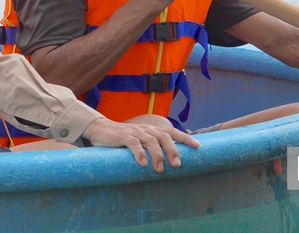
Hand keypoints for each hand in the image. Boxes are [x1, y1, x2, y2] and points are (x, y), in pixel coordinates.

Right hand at [81, 117, 198, 171]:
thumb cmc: (124, 138)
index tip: (197, 147)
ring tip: (159, 169)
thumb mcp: (141, 140)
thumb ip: (152, 147)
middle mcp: (146, 129)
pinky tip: (143, 164)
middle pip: (164, 136)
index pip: (172, 132)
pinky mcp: (123, 136)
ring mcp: (135, 132)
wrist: (101, 129)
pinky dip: (139, 153)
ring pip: (150, 141)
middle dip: (173, 150)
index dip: (185, 138)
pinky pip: (133, 143)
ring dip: (157, 155)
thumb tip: (168, 163)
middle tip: (177, 165)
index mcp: (152, 130)